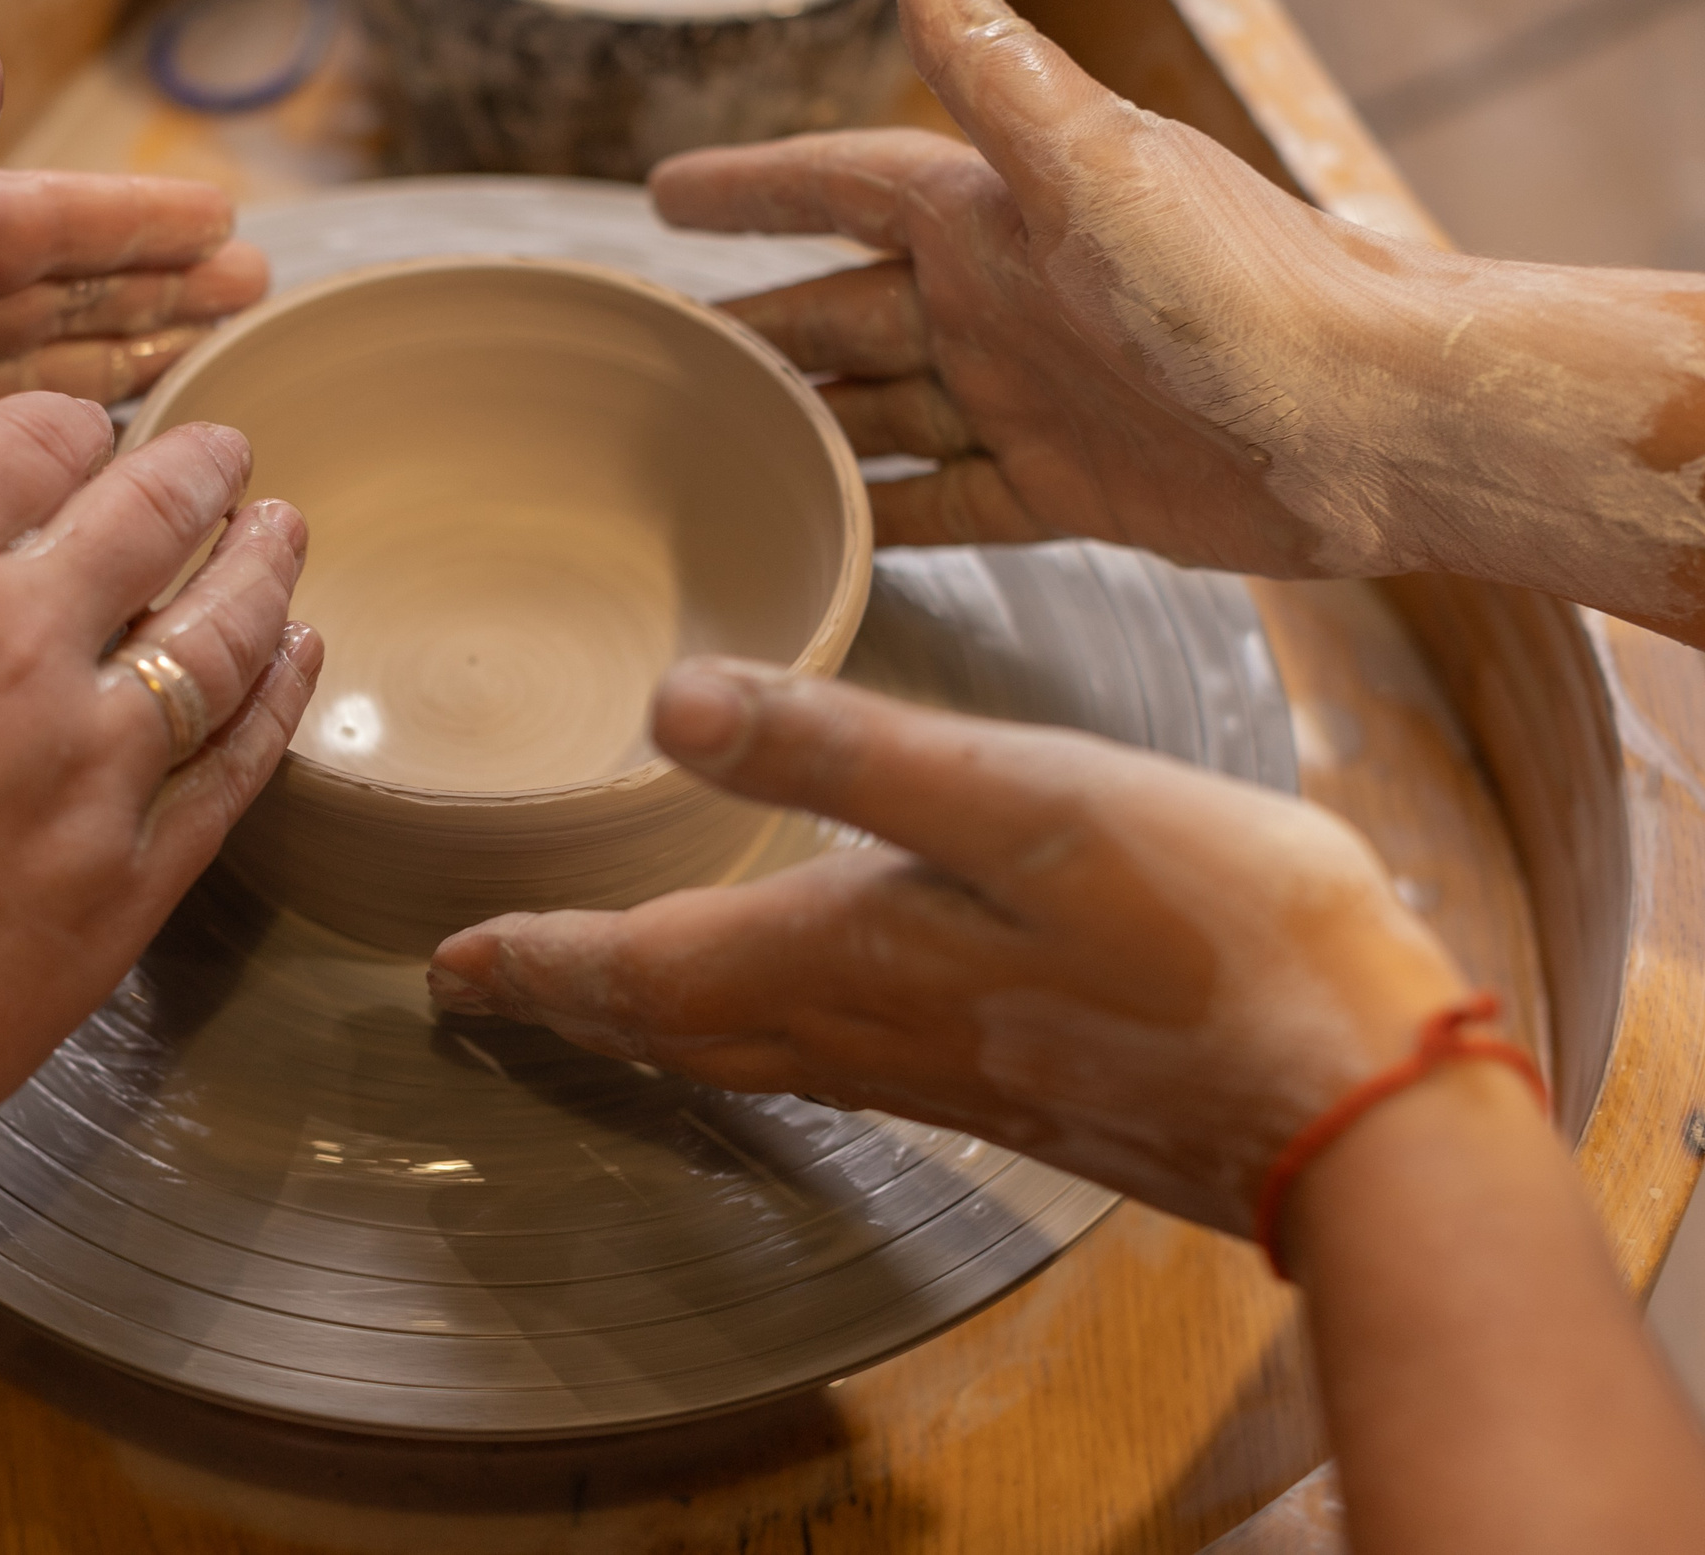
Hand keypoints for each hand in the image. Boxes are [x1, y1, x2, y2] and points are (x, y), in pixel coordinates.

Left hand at [0, 29, 267, 702]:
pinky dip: (72, 473)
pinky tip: (129, 479)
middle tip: (254, 293)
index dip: (131, 226)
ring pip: (43, 391)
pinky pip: (8, 484)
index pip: (35, 225)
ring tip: (223, 368)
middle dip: (154, 293)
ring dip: (130, 372)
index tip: (226, 224)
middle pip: (56, 305)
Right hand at [0, 399, 320, 1174]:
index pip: (27, 446)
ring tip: (285, 534)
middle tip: (229, 456)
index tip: (94, 439)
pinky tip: (297, 661)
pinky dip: (277, 701)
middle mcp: (9, 646)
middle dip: (200, 473)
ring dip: (261, 570)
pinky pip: (235, 768)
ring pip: (219, 634)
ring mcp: (87, 766)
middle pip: (149, 517)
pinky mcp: (128, 880)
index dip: (72, 434)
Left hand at [426, 658, 1470, 1235]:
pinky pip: (817, 1059)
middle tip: (484, 988)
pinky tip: (781, 1008)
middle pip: (668, 1024)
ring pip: (737, 1049)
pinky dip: (745, 1032)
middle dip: (568, 1000)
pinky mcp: (999, 1079)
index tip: (445, 964)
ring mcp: (930, 1067)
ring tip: (594, 994)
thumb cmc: (1196, 926)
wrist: (1350, 1095)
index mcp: (836, 955)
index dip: (535, 961)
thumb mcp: (1010, 796)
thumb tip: (668, 701)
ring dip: (646, 1021)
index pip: (636, 968)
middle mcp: (857, 1030)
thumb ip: (837, 748)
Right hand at [655, 0, 1704, 622]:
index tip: (664, 197)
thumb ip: (990, 61)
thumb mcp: (1091, 159)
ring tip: (709, 448)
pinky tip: (821, 529)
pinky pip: (940, 503)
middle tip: (662, 354)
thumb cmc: (1241, 284)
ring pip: (877, 411)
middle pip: (841, 309)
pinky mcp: (1063, 488)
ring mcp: (1028, 398)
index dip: (753, 191)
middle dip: (753, 324)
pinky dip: (880, 517)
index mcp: (996, 214)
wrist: (1370, 423)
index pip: (843, 187)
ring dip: (801, 422)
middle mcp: (1003, 300)